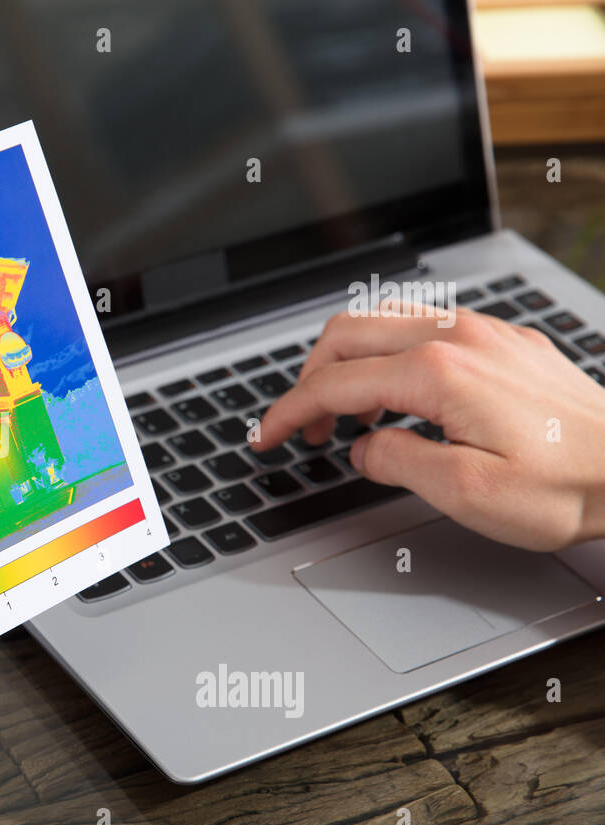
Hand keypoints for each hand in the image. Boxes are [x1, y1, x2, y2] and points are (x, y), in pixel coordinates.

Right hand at [254, 302, 604, 550]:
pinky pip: (420, 327)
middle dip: (308, 382)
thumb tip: (364, 448)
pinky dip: (385, 357)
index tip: (266, 437)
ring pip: (380, 320)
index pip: (334, 382)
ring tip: (345, 418)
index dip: (289, 412)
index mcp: (439, 372)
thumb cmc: (568, 486)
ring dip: (345, 364)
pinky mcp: (502, 340)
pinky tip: (397, 399)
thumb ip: (397, 463)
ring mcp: (482, 331)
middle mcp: (456, 336)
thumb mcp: (466, 494)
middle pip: (345, 334)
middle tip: (303, 432)